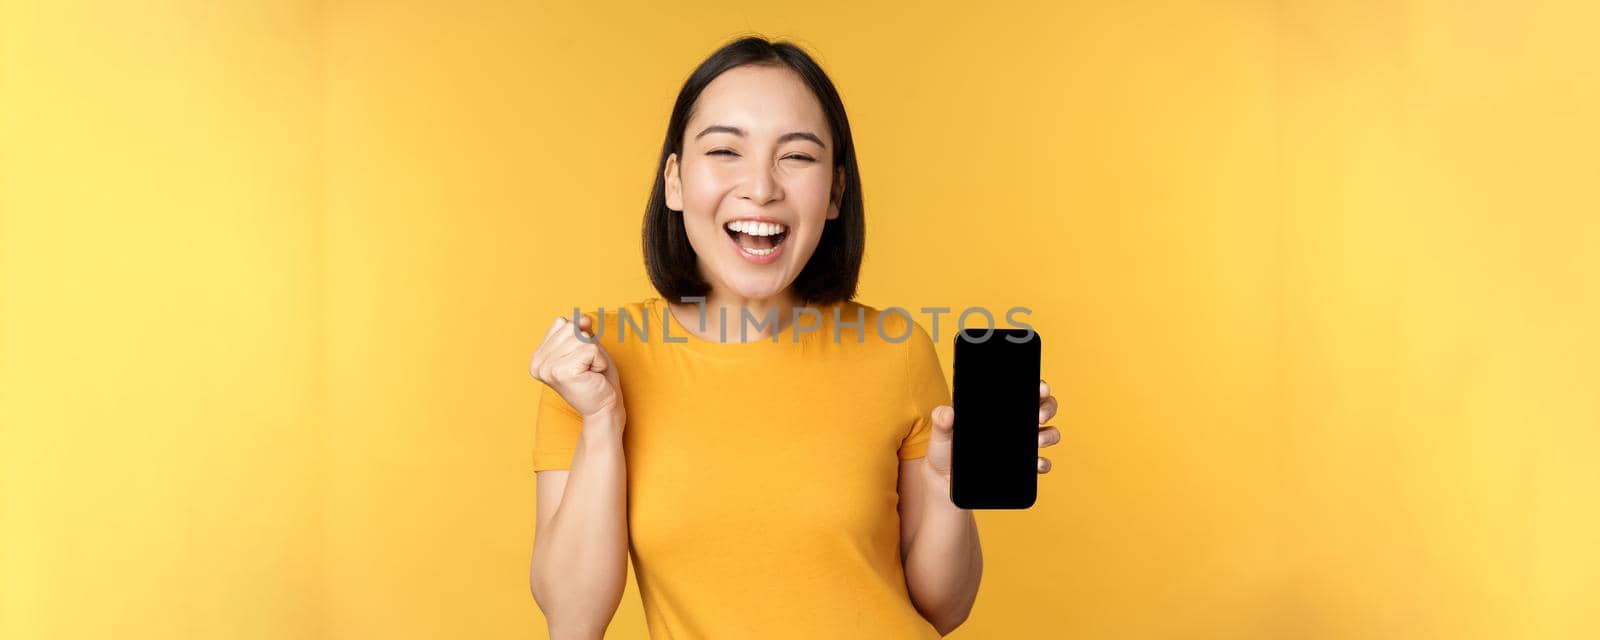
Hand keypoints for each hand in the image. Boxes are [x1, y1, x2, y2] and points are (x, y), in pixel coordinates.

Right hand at [529, 313, 625, 421]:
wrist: (604, 407)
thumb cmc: (596, 376)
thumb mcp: (585, 345)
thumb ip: (578, 327)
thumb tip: (581, 318)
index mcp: (538, 356)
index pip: (562, 323)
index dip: (580, 337)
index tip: (580, 360)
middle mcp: (537, 362)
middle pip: (571, 328)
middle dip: (588, 345)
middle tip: (587, 367)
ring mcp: (547, 367)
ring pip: (582, 337)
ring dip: (595, 354)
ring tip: (590, 372)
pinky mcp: (561, 372)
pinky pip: (590, 349)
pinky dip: (599, 361)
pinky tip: (593, 376)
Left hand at [923, 379, 1063, 482]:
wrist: (947, 484)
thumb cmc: (945, 453)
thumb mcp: (941, 434)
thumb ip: (941, 420)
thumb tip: (948, 413)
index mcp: (998, 409)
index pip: (1023, 391)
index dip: (1037, 386)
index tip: (1040, 388)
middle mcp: (1015, 424)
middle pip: (1043, 407)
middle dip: (1048, 407)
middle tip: (1039, 416)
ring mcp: (1022, 445)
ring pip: (1048, 433)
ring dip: (1049, 435)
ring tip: (1037, 441)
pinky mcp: (1023, 467)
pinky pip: (1042, 463)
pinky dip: (1043, 463)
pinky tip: (1036, 464)